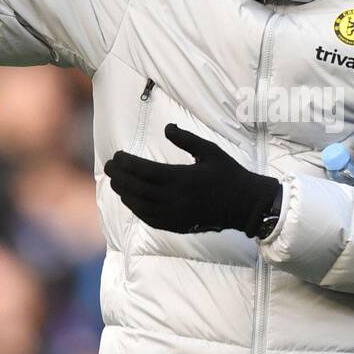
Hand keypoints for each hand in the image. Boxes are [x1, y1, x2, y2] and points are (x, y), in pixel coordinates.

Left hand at [105, 123, 280, 236]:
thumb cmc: (228, 173)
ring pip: (139, 205)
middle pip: (136, 188)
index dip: (125, 163)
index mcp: (180, 177)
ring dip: (124, 192)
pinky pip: (149, 219)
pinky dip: (136, 209)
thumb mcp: (210, 150)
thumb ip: (186, 139)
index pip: (142, 170)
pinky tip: (131, 200)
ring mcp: (174, 214)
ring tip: (116, 182)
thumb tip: (167, 128)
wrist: (245, 204)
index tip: (116, 155)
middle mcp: (174, 198)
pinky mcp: (177, 225)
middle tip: (109, 167)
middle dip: (118, 176)